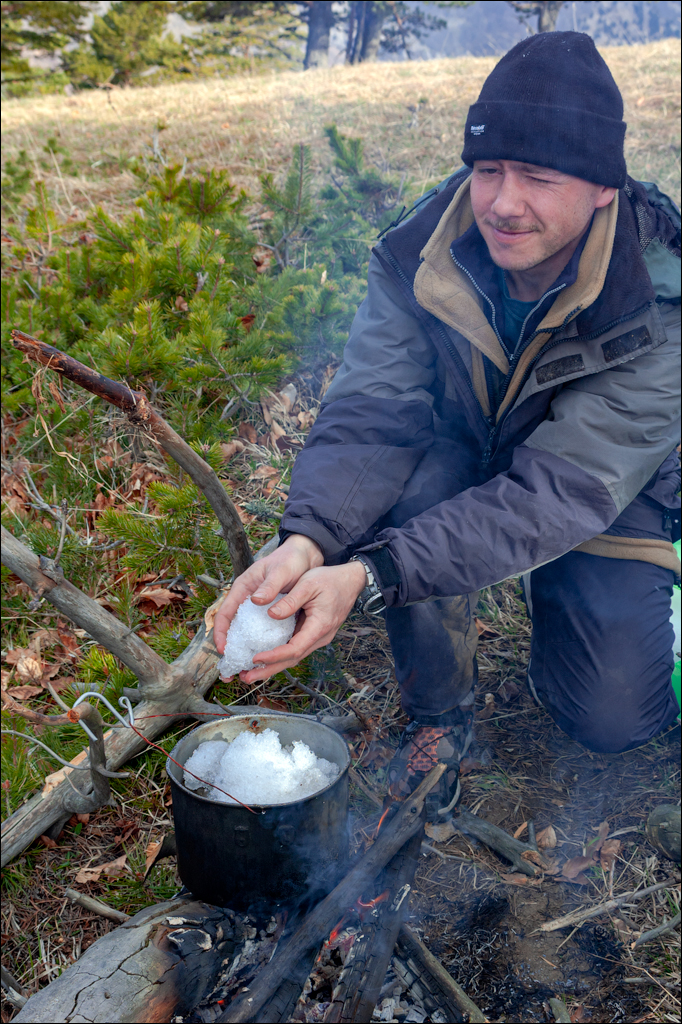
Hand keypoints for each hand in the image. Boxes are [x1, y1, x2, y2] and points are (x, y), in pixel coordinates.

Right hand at [213, 534, 323, 655]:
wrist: (305, 556)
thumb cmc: (290, 560)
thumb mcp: (280, 571)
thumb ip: (270, 586)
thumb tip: (256, 601)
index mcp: (243, 588)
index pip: (225, 613)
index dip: (221, 632)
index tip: (223, 649)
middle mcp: (247, 599)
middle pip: (232, 626)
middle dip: (229, 647)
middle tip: (230, 666)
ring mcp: (257, 607)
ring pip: (245, 630)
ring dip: (244, 648)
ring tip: (244, 668)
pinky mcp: (269, 612)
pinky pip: (260, 630)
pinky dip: (260, 643)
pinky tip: (264, 656)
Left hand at [234, 560, 367, 683]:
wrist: (351, 581)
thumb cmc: (330, 580)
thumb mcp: (308, 584)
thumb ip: (291, 600)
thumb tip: (271, 614)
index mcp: (319, 626)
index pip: (294, 649)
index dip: (274, 656)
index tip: (255, 658)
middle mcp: (319, 637)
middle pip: (292, 660)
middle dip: (268, 670)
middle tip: (246, 677)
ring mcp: (317, 638)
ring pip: (293, 656)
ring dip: (272, 665)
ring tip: (250, 672)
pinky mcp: (313, 634)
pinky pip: (295, 648)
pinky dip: (280, 655)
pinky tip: (265, 657)